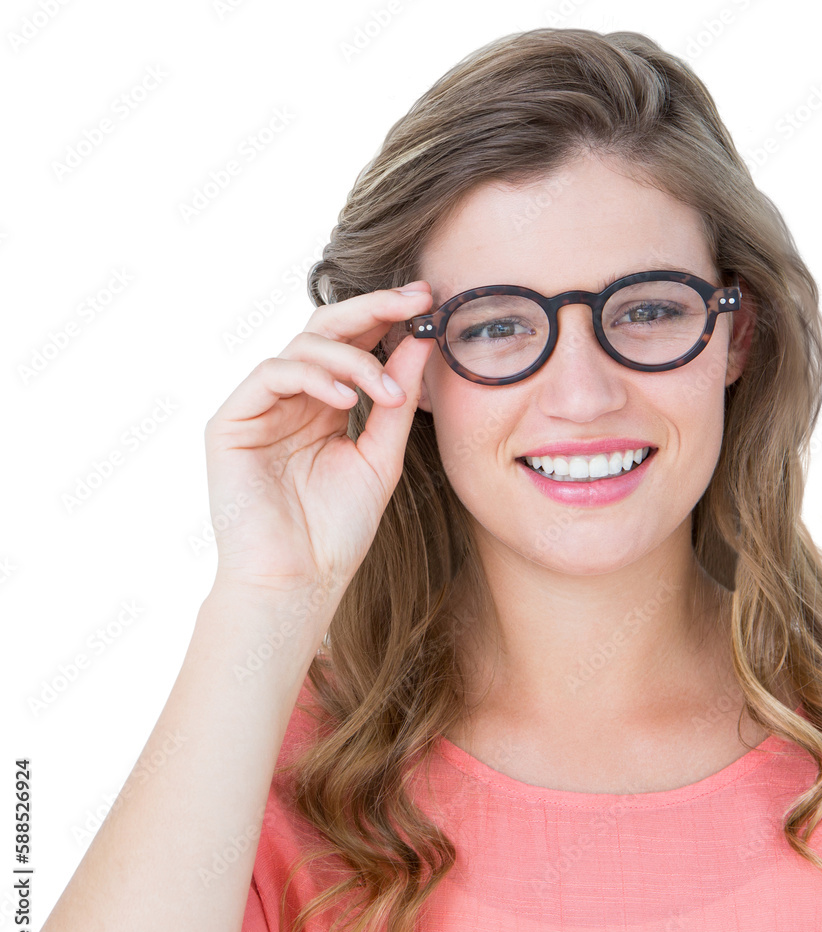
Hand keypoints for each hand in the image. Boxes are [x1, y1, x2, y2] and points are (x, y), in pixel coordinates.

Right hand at [203, 280, 435, 600]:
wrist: (299, 580)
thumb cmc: (337, 530)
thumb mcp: (380, 456)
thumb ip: (396, 400)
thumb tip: (421, 341)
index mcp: (323, 406)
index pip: (353, 345)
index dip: (388, 319)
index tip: (430, 301)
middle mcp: (290, 399)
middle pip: (326, 330)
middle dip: (373, 310)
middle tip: (415, 301)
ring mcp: (259, 407)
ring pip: (303, 346)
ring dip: (353, 358)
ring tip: (388, 391)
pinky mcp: (231, 420)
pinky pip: (273, 373)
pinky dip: (314, 376)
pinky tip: (348, 399)